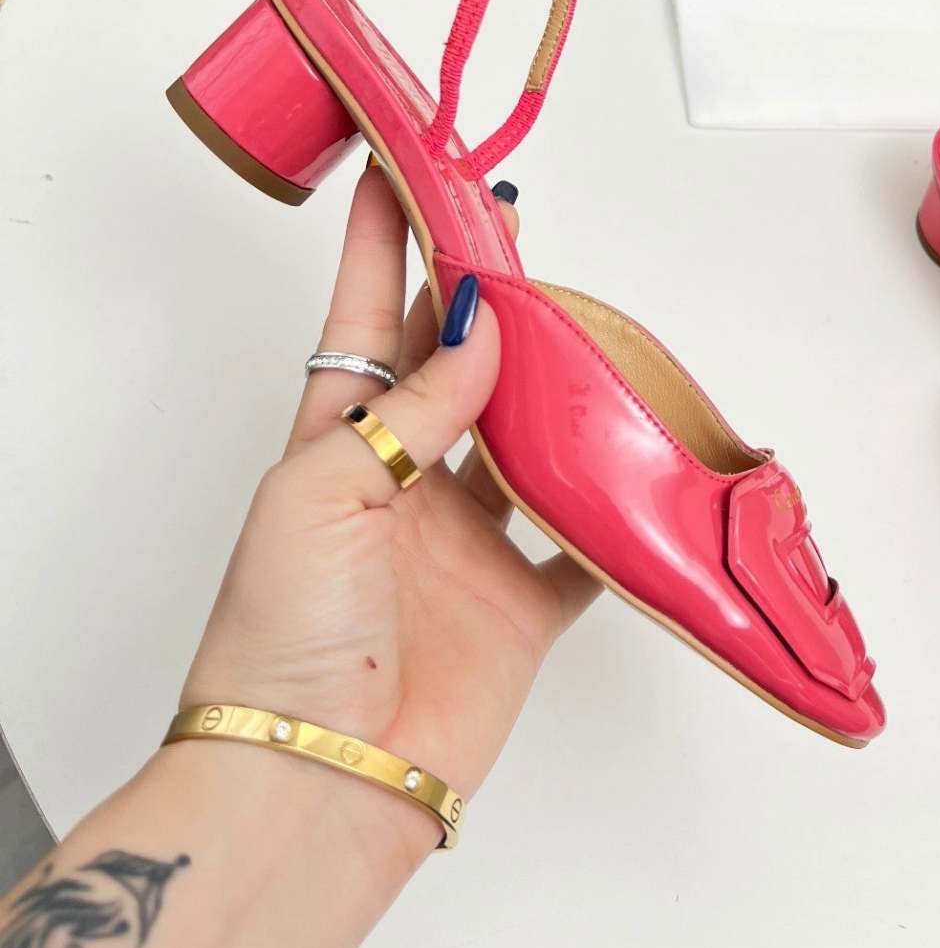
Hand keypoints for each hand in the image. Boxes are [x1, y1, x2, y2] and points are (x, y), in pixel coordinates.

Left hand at [181, 164, 598, 854]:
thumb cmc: (284, 634)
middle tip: (521, 229)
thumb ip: (417, 408)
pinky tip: (647, 463)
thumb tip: (484, 327)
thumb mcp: (326, 490)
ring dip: (558, 387)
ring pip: (526, 440)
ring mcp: (465, 544)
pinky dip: (618, 509)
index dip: (386, 244)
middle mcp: (403, 484)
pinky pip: (584, 544)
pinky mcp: (520, 606)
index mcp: (336, 445)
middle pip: (455, 367)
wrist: (319, 779)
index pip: (368, 319)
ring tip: (594, 325)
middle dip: (487, 297)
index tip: (406, 168)